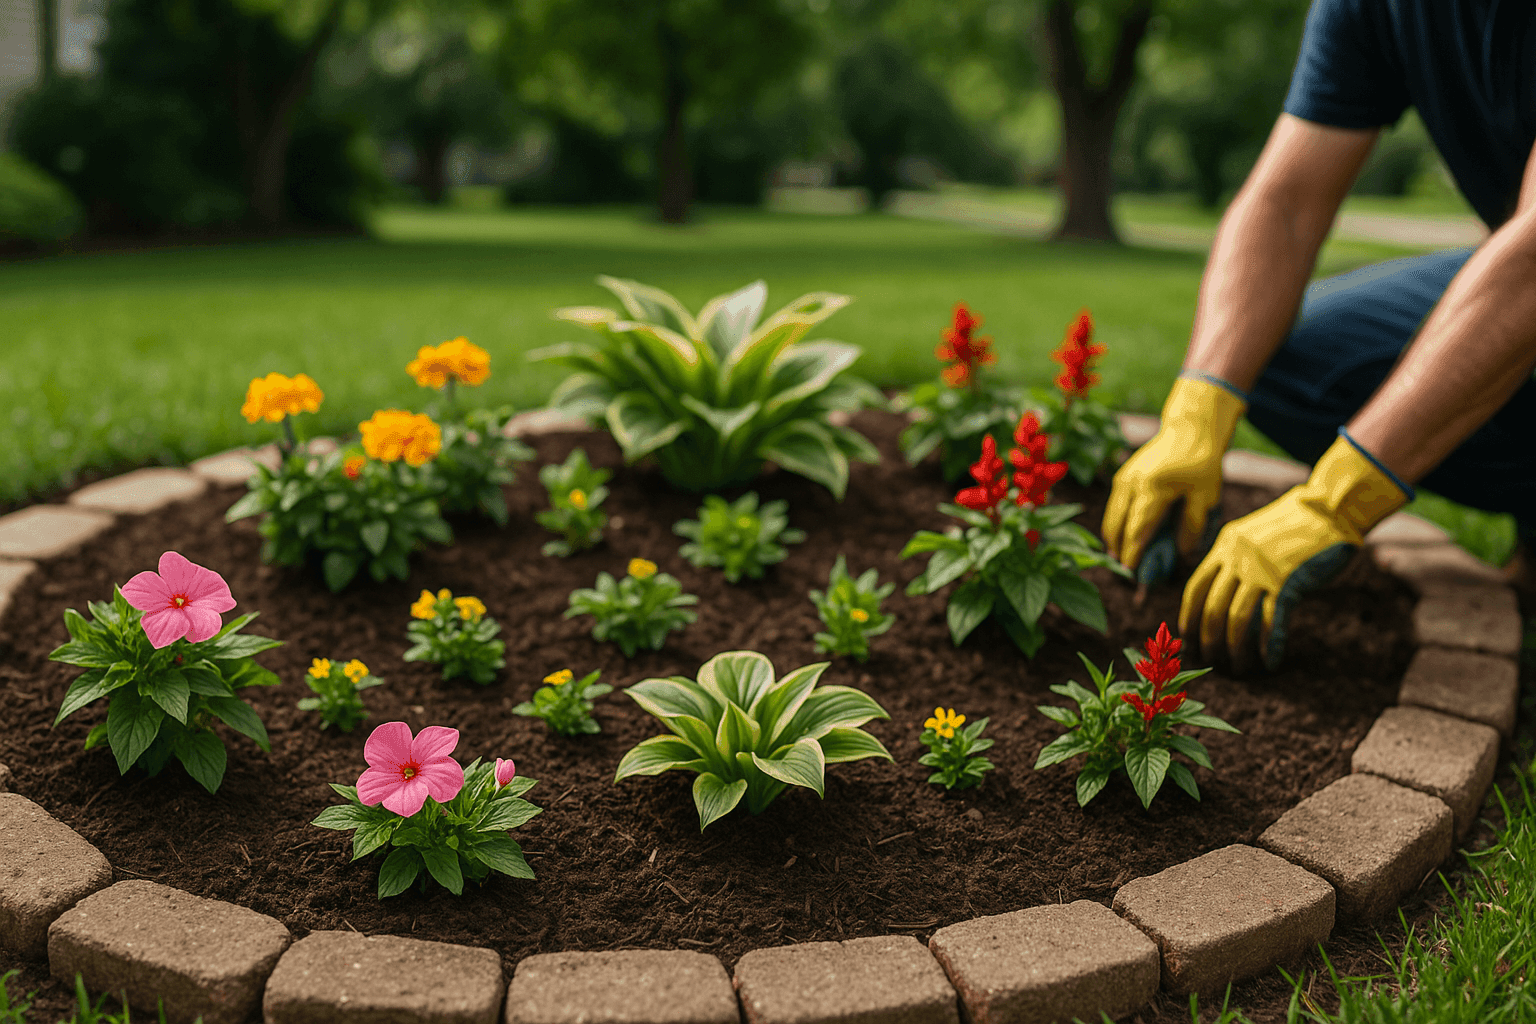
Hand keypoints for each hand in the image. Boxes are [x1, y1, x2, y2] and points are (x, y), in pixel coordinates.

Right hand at [1102, 376, 1245, 579]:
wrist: (1190, 428)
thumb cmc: (1202, 462)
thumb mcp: (1205, 495)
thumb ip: (1192, 525)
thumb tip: (1180, 553)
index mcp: (1153, 489)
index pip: (1137, 528)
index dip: (1132, 552)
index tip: (1131, 570)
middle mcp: (1132, 483)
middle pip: (1117, 523)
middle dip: (1118, 547)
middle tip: (1122, 569)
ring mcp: (1125, 477)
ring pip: (1112, 513)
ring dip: (1113, 535)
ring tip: (1117, 554)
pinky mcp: (1124, 473)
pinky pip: (1114, 503)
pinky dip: (1115, 520)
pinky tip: (1120, 532)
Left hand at [1179, 434, 1407, 669]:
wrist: (1328, 509)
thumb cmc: (1291, 526)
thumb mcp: (1250, 536)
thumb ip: (1234, 559)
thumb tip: (1221, 593)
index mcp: (1224, 547)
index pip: (1195, 587)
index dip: (1189, 615)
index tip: (1186, 635)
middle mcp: (1237, 560)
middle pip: (1212, 608)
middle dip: (1208, 638)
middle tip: (1209, 658)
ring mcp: (1261, 571)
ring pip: (1238, 619)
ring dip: (1235, 647)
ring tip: (1238, 667)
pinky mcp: (1288, 582)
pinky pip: (1273, 620)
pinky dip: (1271, 644)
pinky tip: (1271, 661)